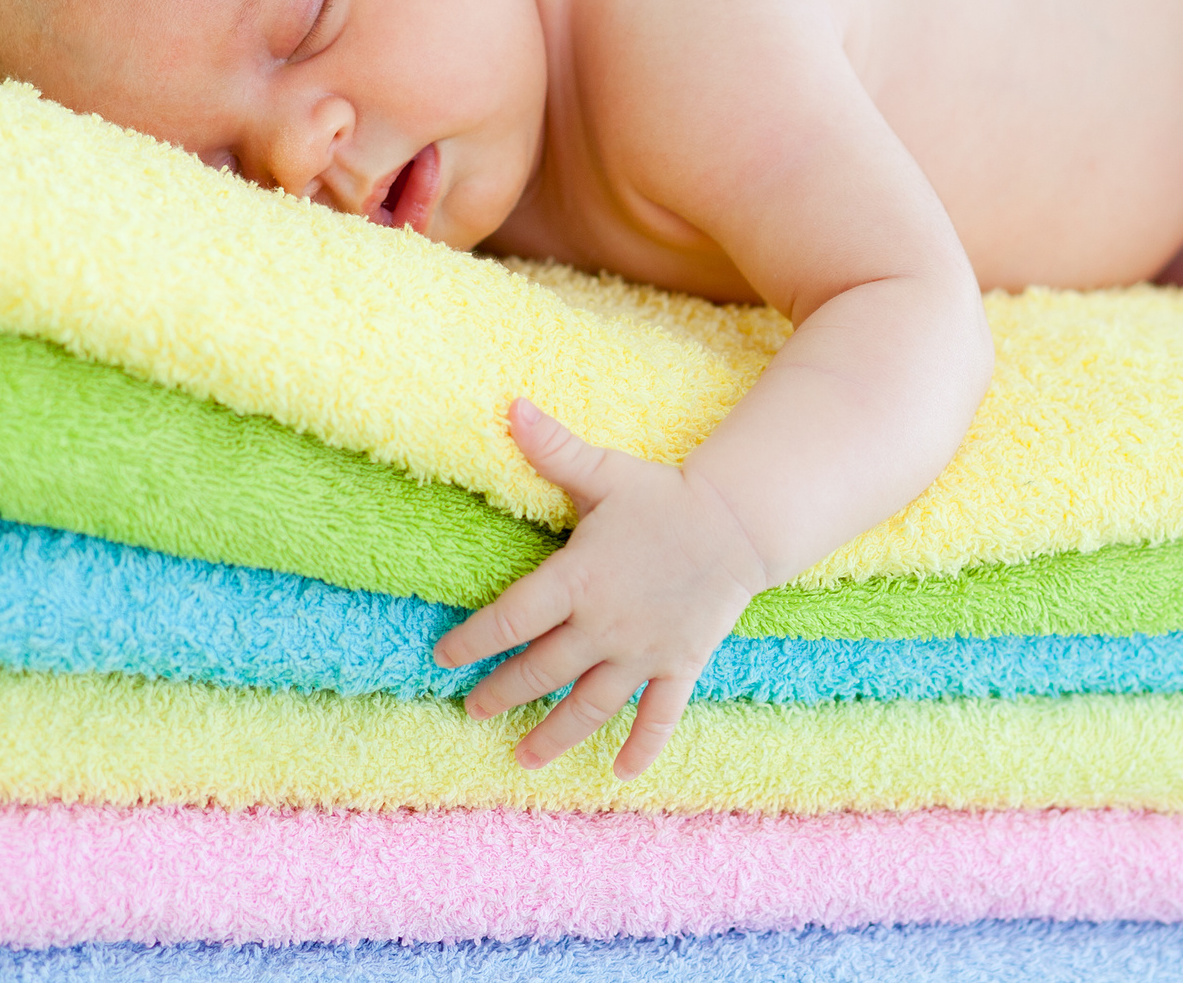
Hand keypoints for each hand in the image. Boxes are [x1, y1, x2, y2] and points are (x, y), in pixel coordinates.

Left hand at [434, 398, 770, 778]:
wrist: (739, 523)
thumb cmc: (664, 497)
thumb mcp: (605, 472)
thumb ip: (554, 448)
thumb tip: (510, 406)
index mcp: (578, 578)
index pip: (510, 619)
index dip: (472, 641)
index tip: (443, 656)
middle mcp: (605, 624)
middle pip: (540, 670)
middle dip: (501, 693)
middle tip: (473, 710)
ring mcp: (643, 651)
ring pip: (590, 705)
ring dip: (554, 734)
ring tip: (524, 757)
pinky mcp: (679, 665)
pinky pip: (658, 716)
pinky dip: (641, 748)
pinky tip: (622, 776)